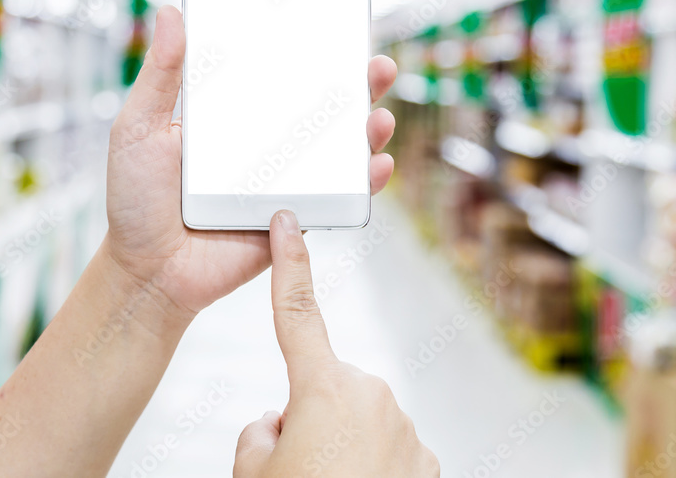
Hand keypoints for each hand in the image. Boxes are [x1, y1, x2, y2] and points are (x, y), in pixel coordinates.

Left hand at [104, 6, 397, 322]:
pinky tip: (377, 165)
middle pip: (322, 108)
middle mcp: (266, 145)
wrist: (148, 272)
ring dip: (369, 131)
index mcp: (235, 117)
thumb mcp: (139, 128)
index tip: (336, 28)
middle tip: (378, 66)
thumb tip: (170, 13)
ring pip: (340, 151)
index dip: (312, 53)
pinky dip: (365, 182)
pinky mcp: (297, 216)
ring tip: (379, 116)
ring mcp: (286, 181)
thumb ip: (161, 76)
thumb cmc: (136, 201)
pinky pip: (339, 197)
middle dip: (358, 86)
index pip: (281, 76)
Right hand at [233, 211, 439, 477]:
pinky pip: (386, 449)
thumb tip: (281, 419)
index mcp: (322, 389)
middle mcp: (371, 395)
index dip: (288, 266)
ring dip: (339, 447)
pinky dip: (369, 469)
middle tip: (297, 467)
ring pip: (357, 423)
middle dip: (308, 417)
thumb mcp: (250, 473)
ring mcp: (404, 427)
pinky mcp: (426, 459)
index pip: (295, 315)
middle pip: (325, 389)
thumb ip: (261, 430)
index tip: (287, 222)